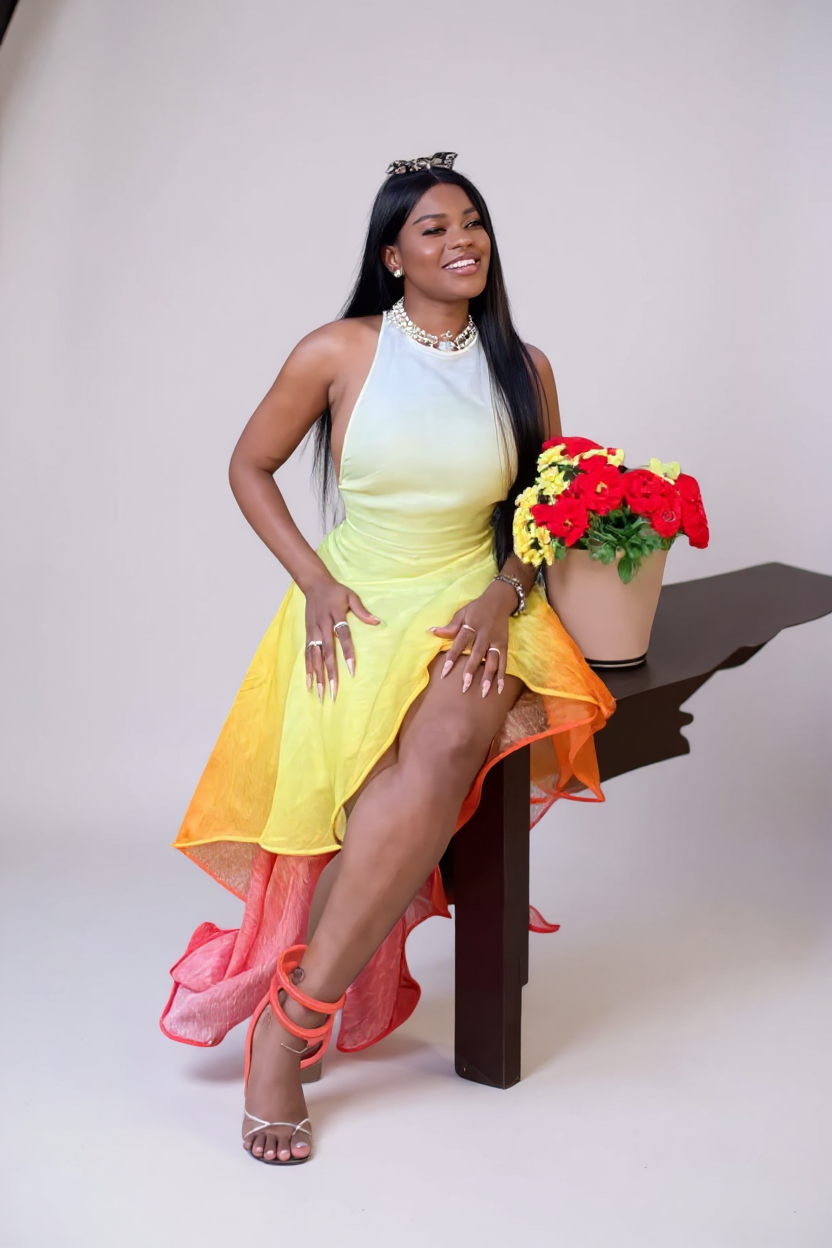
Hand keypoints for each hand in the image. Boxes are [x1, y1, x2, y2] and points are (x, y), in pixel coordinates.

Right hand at [303, 573, 379, 701]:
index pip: (342, 636)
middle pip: (327, 652)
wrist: (313, 584)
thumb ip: (362, 611)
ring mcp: (313, 632)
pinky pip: (307, 654)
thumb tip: (377, 622)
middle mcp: (322, 626)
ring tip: (320, 693)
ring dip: (317, 675)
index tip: (351, 670)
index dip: (347, 653)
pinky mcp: (307, 635)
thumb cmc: (335, 591)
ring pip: (315, 657)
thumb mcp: (351, 596)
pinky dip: (308, 669)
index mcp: (335, 616)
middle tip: (334, 691)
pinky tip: (309, 683)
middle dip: (330, 673)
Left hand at [428, 579, 516, 696]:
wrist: (500, 599)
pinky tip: (499, 689)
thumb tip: (431, 631)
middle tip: (465, 686)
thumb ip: (450, 626)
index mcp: (471, 625)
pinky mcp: (504, 644)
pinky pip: (504, 661)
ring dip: (489, 676)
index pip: (460, 643)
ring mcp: (496, 640)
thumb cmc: (477, 608)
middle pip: (477, 654)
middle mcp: (484, 633)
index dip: (452, 657)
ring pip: (493, 660)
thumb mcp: (462, 612)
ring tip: (484, 692)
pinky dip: (502, 675)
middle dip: (471, 670)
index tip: (445, 673)